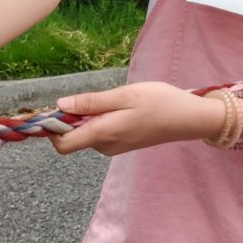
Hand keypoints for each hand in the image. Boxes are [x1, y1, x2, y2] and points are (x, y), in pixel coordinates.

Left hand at [51, 82, 224, 156]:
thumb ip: (92, 102)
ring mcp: (113, 147)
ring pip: (86, 133)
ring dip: (89, 116)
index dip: (54, 127)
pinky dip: (101, 120)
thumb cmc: (160, 103)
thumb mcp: (125, 95)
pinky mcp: (120, 143)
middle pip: (72, 137)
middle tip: (95, 97)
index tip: (60, 107)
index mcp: (104, 134)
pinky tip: (121, 108)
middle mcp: (105, 146)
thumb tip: (60, 105)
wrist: (188, 118)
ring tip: (115, 101)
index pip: (62, 144)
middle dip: (73, 117)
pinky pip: (99, 133)